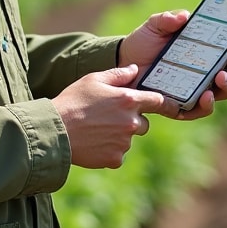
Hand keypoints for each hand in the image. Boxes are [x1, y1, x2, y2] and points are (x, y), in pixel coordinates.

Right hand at [52, 64, 178, 169]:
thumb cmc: (73, 101)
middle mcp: (131, 122)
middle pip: (143, 123)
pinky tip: (93, 142)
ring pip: (129, 139)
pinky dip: (109, 150)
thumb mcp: (93, 80)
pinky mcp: (115, 158)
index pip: (158, 101)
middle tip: (108, 118)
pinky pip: (118, 154)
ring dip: (119, 136)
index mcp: (128, 100)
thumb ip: (118, 74)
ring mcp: (124, 142)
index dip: (164, 103)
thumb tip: (135, 69)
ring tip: (95, 130)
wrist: (55, 131)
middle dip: (131, 121)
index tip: (171, 106)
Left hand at [119, 11, 226, 120]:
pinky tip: (205, 97)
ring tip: (220, 76)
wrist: (123, 64)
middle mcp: (212, 66)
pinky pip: (202, 109)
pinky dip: (207, 105)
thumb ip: (167, 19)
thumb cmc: (145, 42)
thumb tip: (183, 17)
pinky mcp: (186, 105)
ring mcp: (201, 87)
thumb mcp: (155, 25)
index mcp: (211, 45)